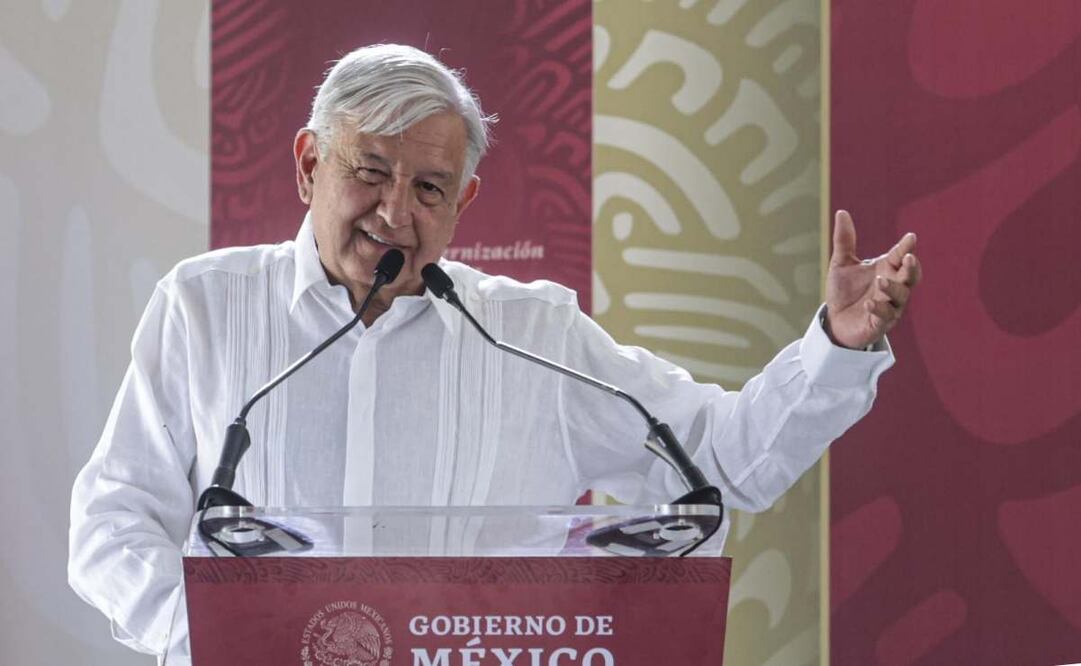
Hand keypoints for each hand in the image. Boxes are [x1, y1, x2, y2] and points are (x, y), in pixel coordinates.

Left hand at [825, 210, 922, 348]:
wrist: (835, 321)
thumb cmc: (845, 292)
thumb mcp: (841, 264)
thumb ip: (844, 241)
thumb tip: (841, 212)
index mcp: (886, 269)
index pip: (900, 256)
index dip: (906, 247)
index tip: (910, 237)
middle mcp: (892, 287)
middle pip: (910, 276)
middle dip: (911, 268)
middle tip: (908, 258)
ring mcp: (889, 306)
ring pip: (901, 296)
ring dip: (892, 288)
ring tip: (880, 281)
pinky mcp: (880, 323)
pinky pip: (885, 316)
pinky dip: (879, 309)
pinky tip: (869, 303)